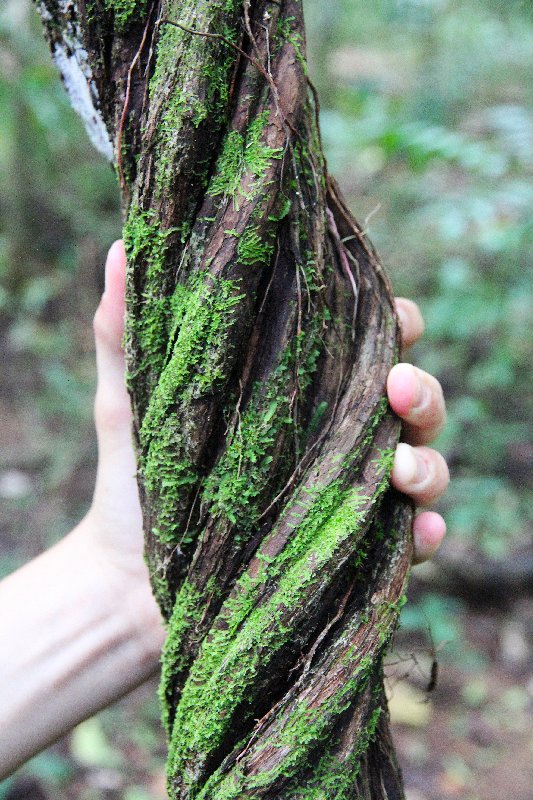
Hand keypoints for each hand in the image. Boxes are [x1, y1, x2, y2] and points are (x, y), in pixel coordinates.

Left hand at [90, 242, 447, 577]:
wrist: (127, 581)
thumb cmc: (135, 482)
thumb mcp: (131, 402)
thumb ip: (127, 332)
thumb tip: (118, 248)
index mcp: (295, 392)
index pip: (363, 344)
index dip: (390, 322)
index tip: (391, 314)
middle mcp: (333, 438)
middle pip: (410, 400)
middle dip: (421, 388)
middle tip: (397, 387)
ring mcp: (348, 494)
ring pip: (425, 463)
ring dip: (428, 461)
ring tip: (400, 468)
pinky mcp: (350, 550)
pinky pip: (411, 538)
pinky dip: (427, 531)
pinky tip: (421, 528)